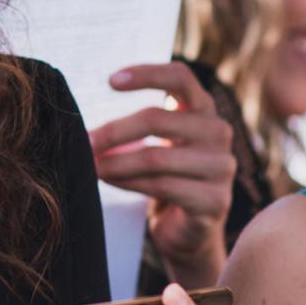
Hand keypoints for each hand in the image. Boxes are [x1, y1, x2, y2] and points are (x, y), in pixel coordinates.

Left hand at [90, 63, 237, 287]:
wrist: (186, 231)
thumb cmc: (165, 178)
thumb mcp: (156, 143)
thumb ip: (139, 125)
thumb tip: (87, 121)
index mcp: (203, 110)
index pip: (180, 78)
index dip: (147, 74)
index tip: (110, 81)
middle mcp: (218, 132)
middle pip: (158, 119)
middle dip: (114, 131)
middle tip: (85, 142)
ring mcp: (221, 167)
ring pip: (156, 157)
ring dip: (115, 162)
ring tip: (91, 166)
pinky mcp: (214, 200)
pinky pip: (161, 186)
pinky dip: (128, 183)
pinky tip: (109, 181)